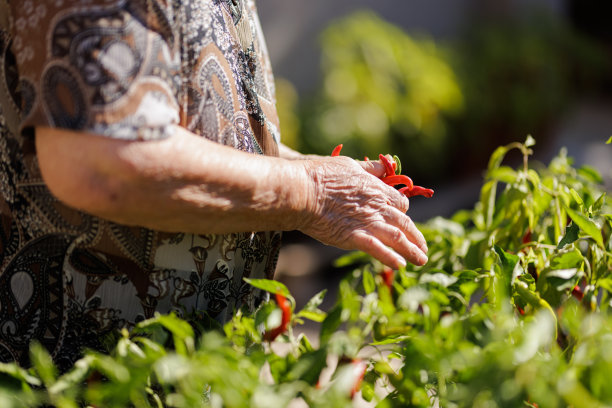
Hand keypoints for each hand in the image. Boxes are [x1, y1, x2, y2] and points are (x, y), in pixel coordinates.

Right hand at [298, 156, 427, 268]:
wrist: (302, 191)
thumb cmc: (320, 175)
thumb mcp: (349, 164)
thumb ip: (369, 168)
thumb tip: (385, 164)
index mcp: (377, 189)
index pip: (400, 203)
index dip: (402, 212)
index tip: (402, 219)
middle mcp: (377, 206)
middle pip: (404, 223)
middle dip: (416, 237)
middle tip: (423, 248)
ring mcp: (368, 223)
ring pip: (398, 238)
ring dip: (412, 251)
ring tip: (421, 260)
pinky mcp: (355, 237)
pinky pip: (379, 250)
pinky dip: (391, 258)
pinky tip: (401, 266)